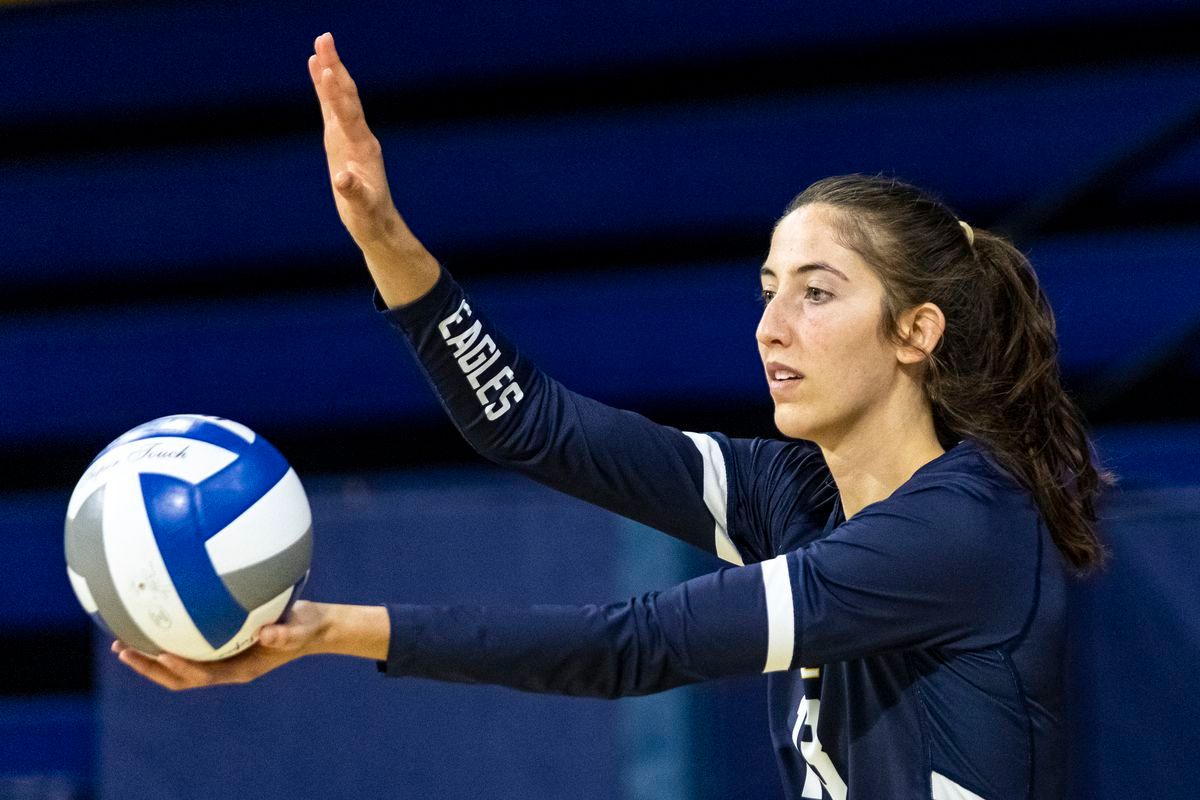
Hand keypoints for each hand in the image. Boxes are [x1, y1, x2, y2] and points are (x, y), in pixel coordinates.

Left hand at [112, 600, 329, 690]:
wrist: (311, 627)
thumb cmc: (307, 626)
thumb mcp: (301, 628)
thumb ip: (286, 633)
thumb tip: (266, 631)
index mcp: (241, 669)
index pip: (204, 675)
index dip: (181, 669)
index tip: (162, 655)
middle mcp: (225, 667)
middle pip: (179, 676)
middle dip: (149, 666)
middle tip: (123, 650)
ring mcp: (220, 658)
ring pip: (176, 664)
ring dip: (148, 657)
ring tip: (122, 642)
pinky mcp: (218, 645)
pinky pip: (186, 645)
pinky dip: (166, 637)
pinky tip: (153, 617)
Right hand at [309, 32, 403, 252]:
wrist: (376, 222)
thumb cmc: (369, 216)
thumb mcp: (362, 207)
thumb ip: (353, 192)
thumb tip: (343, 179)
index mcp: (362, 147)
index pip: (347, 113)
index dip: (335, 92)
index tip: (325, 67)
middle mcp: (358, 135)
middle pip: (345, 95)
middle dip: (334, 67)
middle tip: (324, 38)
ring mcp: (350, 136)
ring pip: (339, 98)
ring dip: (330, 71)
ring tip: (319, 46)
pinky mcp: (342, 141)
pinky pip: (332, 109)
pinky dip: (324, 89)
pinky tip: (317, 71)